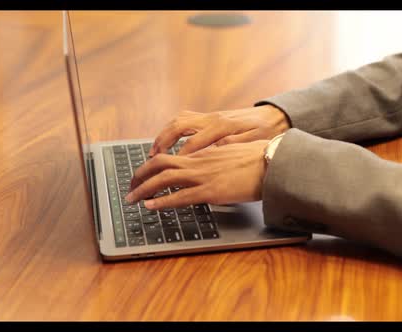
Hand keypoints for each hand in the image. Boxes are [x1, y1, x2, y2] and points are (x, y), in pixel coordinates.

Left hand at [125, 140, 269, 209]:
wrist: (272, 162)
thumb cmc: (258, 160)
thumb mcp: (231, 157)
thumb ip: (216, 163)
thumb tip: (210, 171)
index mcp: (204, 155)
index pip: (170, 157)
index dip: (151, 166)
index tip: (143, 175)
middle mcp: (199, 162)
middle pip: (159, 163)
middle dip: (140, 175)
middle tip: (130, 187)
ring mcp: (203, 175)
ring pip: (164, 178)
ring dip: (144, 188)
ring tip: (132, 198)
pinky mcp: (211, 190)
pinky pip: (180, 196)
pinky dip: (162, 201)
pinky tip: (151, 206)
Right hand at [149, 104, 289, 156]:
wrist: (274, 117)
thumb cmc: (266, 133)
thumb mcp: (254, 143)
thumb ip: (234, 148)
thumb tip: (215, 153)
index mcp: (223, 127)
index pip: (194, 142)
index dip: (180, 158)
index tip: (169, 174)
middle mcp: (212, 119)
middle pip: (178, 127)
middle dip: (161, 144)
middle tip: (151, 162)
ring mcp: (209, 116)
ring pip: (177, 122)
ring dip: (163, 137)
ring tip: (152, 155)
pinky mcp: (209, 118)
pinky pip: (183, 121)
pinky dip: (171, 131)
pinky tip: (166, 144)